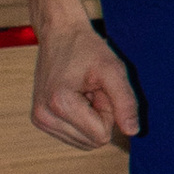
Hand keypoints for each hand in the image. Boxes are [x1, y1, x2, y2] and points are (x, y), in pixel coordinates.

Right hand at [19, 0, 138, 147]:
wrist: (60, 32)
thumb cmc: (86, 48)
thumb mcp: (113, 70)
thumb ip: (125, 102)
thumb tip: (133, 132)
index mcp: (59, 105)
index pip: (102, 135)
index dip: (109, 112)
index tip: (100, 88)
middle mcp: (44, 117)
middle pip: (92, 141)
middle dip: (100, 117)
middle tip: (93, 89)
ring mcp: (39, 120)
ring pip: (84, 142)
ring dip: (92, 119)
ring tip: (85, 91)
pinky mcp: (40, 120)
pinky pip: (74, 136)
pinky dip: (82, 120)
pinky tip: (76, 96)